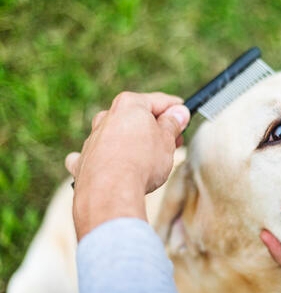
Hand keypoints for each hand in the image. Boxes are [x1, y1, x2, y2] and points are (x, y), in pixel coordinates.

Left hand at [65, 92, 189, 239]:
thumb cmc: (142, 162)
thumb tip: (178, 113)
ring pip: (118, 134)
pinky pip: (98, 154)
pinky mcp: (83, 160)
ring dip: (134, 142)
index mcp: (129, 105)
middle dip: (155, 128)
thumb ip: (173, 124)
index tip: (184, 117)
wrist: (110, 192)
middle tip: (173, 142)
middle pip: (137, 117)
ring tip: (149, 160)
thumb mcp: (167, 140)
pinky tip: (114, 167)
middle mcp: (107, 117)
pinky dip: (107, 158)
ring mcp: (93, 138)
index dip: (176, 110)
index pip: (159, 101)